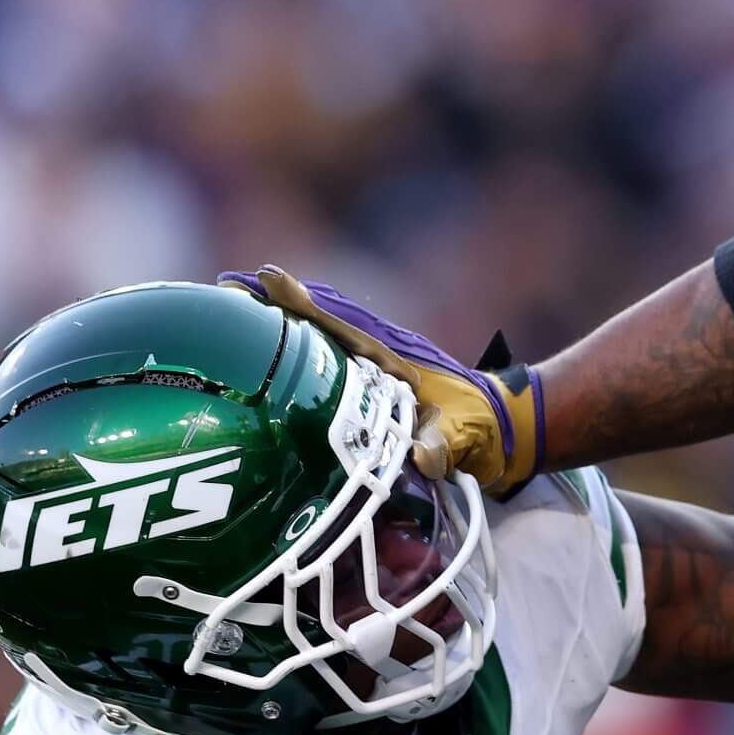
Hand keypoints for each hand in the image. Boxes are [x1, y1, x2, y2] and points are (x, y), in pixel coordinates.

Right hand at [219, 266, 540, 495]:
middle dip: (276, 302)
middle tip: (228, 284)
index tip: (265, 276)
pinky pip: (328, 362)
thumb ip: (443, 445)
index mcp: (393, 359)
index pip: (339, 324)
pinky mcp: (374, 386)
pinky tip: (269, 359)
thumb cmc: (485, 426)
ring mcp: (375, 368)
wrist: (505, 428)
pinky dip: (298, 350)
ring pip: (321, 336)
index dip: (302, 303)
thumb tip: (423, 458)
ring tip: (235, 308)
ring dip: (282, 322)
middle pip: (320, 320)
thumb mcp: (466, 436)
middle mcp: (378, 356)